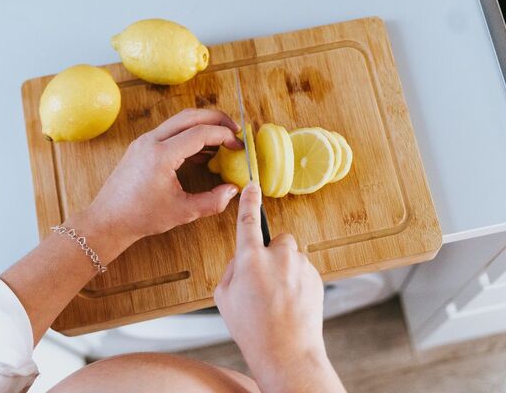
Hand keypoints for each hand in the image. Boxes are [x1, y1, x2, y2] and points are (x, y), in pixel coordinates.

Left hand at [86, 108, 243, 243]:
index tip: (239, 145)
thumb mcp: (182, 212)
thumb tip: (233, 191)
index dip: (224, 136)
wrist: (108, 219)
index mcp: (161, 155)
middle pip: (190, 116)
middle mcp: (151, 141)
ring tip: (222, 140)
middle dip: (216, 120)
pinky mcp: (140, 147)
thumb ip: (212, 202)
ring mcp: (143, 142)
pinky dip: (188, 135)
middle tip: (235, 131)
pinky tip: (202, 152)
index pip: (200, 133)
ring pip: (178, 122)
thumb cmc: (140, 217)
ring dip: (202, 126)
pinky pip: (169, 133)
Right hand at [214, 183, 344, 391]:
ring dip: (284, 268)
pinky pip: (303, 271)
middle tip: (263, 278)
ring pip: (291, 257)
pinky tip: (290, 303)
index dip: (249, 201)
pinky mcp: (316, 278)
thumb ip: (232, 270)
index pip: (248, 220)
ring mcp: (300, 266)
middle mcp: (278, 257)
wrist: (287, 351)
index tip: (252, 187)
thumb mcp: (223, 298)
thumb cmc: (253, 328)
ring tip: (277, 297)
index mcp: (250, 259)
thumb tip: (243, 260)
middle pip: (275, 240)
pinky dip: (297, 281)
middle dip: (270, 253)